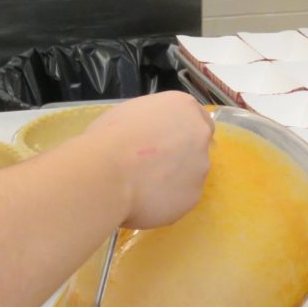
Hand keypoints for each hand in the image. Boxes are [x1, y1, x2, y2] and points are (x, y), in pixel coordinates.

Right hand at [84, 92, 212, 229]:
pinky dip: (166, 199)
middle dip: (180, 155)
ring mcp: (200, 167)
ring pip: (190, 174)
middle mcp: (199, 135)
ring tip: (142, 185)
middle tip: (153, 164)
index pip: (198, 117)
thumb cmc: (109, 137)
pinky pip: (180, 197)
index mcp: (183, 107)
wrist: (106, 174)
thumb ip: (151, 121)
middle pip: (197, 146)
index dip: (181, 131)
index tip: (165, 141)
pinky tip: (143, 199)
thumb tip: (150, 135)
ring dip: (173, 179)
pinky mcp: (193, 197)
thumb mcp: (129, 113)